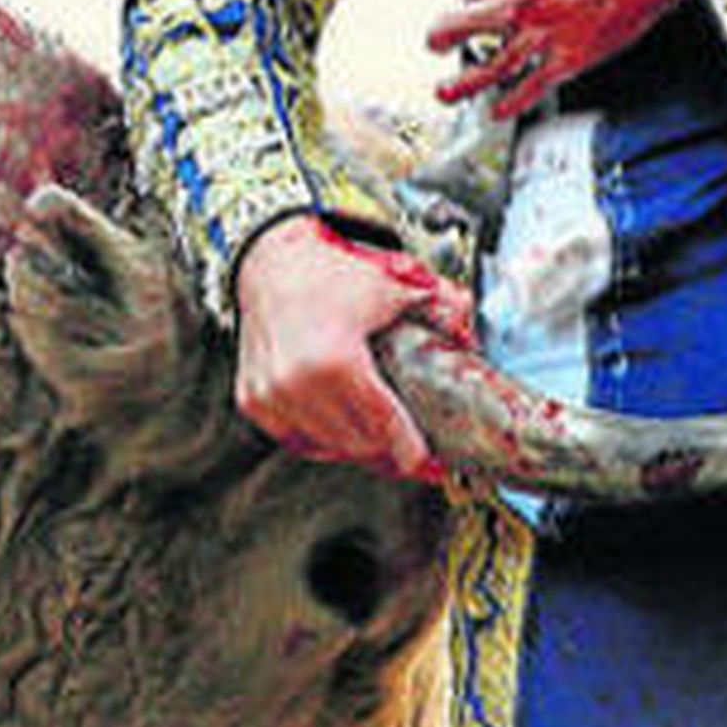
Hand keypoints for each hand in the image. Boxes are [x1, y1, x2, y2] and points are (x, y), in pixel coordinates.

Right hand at [234, 215, 472, 480]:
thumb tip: (474, 331)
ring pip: (328, 445)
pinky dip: (324, 440)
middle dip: (390, 450)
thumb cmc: (333, 272)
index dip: (410, 449)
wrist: (273, 262)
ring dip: (358, 448)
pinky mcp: (253, 401)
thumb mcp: (393, 284)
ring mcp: (270, 396)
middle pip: (358, 441)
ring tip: (385, 446)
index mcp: (335, 360)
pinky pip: (297, 439)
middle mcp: (296, 384)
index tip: (432, 465)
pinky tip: (347, 434)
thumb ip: (440, 305)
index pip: (382, 422)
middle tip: (415, 454)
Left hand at [426, 0, 690, 120]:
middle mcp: (512, 6)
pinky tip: (502, 108)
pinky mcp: (572, 58)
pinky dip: (511, 103)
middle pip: (461, 31)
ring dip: (463, 85)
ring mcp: (541, 36)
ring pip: (489, 70)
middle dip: (443, 39)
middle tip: (436, 44)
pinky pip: (532, 88)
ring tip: (448, 92)